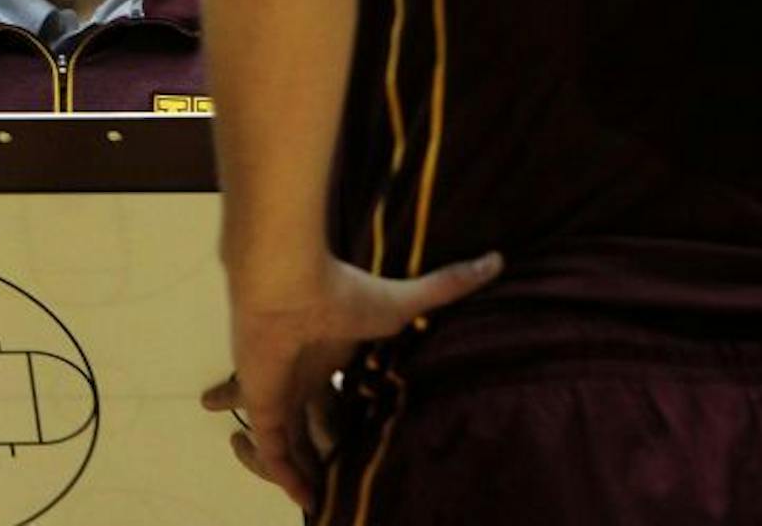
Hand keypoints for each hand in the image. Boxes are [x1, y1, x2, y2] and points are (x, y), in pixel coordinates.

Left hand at [202, 251, 500, 511]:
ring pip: (292, 442)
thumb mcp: (405, 301)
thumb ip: (447, 286)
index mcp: (331, 354)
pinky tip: (307, 501)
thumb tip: (497, 259)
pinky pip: (275, 453)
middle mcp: (303, 373)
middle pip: (314, 421)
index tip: (370, 435)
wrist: (289, 282)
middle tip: (344, 476)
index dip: (350, 415)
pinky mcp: (264, 405)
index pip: (338, 393)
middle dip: (325, 446)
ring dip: (307, 468)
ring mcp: (280, 390)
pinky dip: (288, 477)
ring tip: (326, 500)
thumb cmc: (345, 292)